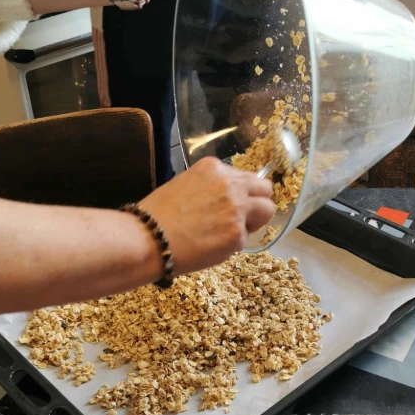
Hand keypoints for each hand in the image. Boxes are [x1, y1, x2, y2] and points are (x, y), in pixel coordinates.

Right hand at [140, 158, 274, 274]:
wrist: (147, 238)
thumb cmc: (157, 216)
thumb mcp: (185, 185)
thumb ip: (210, 188)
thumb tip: (225, 201)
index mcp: (214, 168)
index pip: (245, 176)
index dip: (241, 193)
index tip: (230, 205)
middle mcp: (229, 183)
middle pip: (264, 188)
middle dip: (257, 203)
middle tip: (241, 219)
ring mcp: (236, 208)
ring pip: (267, 210)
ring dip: (253, 222)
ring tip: (229, 234)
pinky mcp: (237, 233)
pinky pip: (248, 238)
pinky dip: (234, 244)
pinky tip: (213, 247)